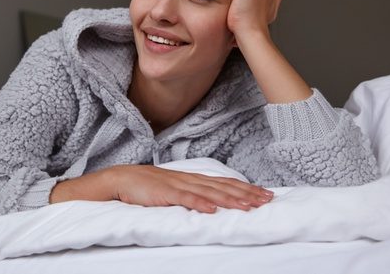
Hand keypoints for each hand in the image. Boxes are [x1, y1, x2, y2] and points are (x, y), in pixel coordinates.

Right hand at [108, 164, 273, 212]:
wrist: (122, 178)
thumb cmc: (148, 187)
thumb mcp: (175, 189)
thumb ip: (193, 194)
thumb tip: (213, 204)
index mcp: (194, 179)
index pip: (225, 183)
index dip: (246, 188)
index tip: (265, 193)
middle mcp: (190, 180)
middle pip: (224, 186)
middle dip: (247, 193)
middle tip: (267, 199)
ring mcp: (179, 185)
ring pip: (210, 192)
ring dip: (230, 199)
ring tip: (248, 205)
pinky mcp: (166, 193)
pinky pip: (186, 199)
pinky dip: (200, 203)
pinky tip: (213, 209)